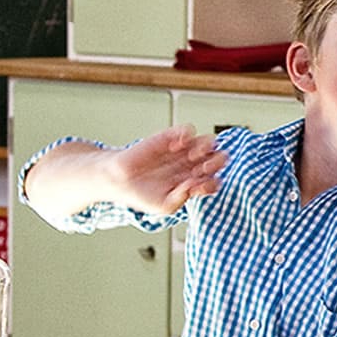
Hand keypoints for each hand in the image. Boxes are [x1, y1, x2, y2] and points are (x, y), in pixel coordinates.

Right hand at [105, 124, 225, 213]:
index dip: (213, 182)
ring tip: (192, 155)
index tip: (200, 187)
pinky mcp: (168, 138)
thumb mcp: (164, 206)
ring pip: (208, 142)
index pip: (215, 179)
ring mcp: (182, 151)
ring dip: (206, 147)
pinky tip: (177, 145)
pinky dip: (187, 135)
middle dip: (216, 162)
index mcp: (193, 182)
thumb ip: (181, 199)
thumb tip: (194, 186)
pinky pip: (187, 130)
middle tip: (203, 167)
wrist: (118, 180)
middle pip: (217, 158)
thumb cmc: (142, 195)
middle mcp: (191, 165)